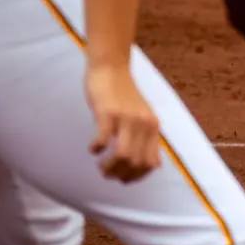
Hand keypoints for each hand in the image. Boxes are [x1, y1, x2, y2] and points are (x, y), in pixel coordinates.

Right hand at [86, 61, 159, 182]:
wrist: (111, 67)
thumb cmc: (122, 94)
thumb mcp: (142, 117)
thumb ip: (146, 138)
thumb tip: (150, 166)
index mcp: (152, 127)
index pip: (151, 164)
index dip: (136, 177)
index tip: (123, 178)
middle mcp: (143, 124)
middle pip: (136, 163)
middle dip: (120, 175)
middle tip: (107, 172)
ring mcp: (126, 118)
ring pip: (123, 156)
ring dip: (109, 167)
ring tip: (100, 165)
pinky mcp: (108, 112)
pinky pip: (103, 139)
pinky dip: (96, 148)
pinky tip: (92, 147)